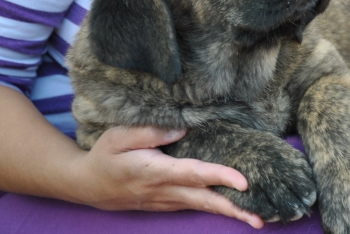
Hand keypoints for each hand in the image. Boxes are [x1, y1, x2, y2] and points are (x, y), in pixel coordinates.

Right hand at [73, 126, 263, 227]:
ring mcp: (166, 201)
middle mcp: (164, 191)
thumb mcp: (119, 136)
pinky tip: (233, 209)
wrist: (88, 184)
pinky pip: (195, 207)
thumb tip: (183, 129)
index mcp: (155, 172)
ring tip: (257, 219)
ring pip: (202, 207)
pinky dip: (215, 209)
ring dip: (229, 213)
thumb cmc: (105, 156)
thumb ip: (151, 132)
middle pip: (204, 201)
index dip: (219, 176)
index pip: (193, 174)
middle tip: (261, 219)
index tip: (243, 181)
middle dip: (234, 210)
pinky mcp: (166, 204)